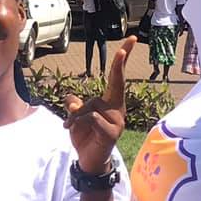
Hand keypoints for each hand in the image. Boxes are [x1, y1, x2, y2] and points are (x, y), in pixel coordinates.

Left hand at [64, 37, 131, 171]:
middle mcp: (118, 109)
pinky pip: (91, 117)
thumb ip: (75, 106)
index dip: (121, 61)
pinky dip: (77, 121)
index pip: (117, 78)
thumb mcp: (76, 119)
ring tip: (68, 126)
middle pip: (118, 82)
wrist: (88, 162)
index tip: (129, 42)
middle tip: (131, 39)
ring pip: (92, 105)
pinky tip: (71, 129)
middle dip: (121, 61)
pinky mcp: (112, 132)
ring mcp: (117, 121)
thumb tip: (70, 98)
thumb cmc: (85, 138)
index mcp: (111, 103)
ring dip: (75, 115)